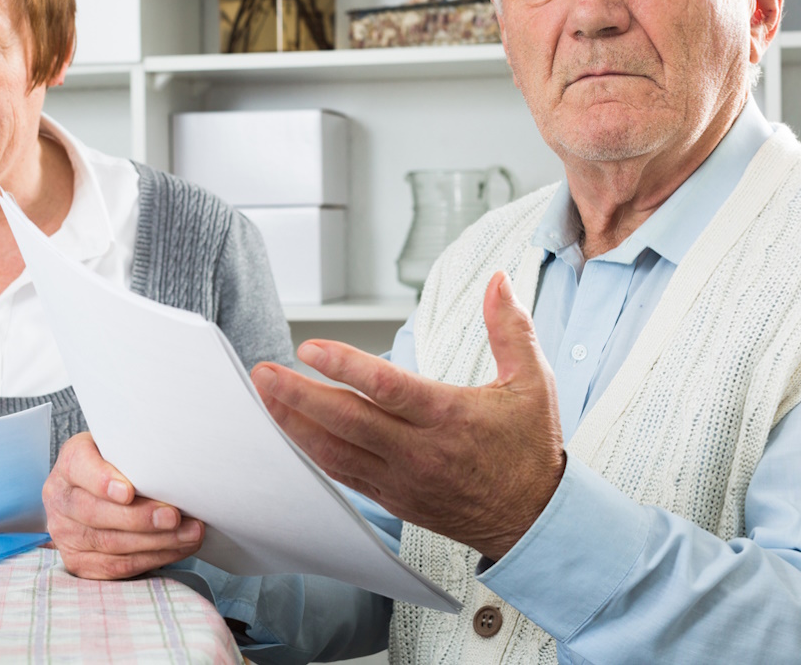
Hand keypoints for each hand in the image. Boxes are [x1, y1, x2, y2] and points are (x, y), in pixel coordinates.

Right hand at [44, 433, 204, 578]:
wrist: (97, 496)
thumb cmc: (118, 469)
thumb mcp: (122, 451)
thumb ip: (136, 455)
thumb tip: (173, 464)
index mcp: (69, 464)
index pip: (78, 467)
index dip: (102, 480)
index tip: (129, 491)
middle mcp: (60, 500)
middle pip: (94, 512)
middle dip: (139, 518)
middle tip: (173, 516)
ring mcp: (66, 535)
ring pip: (111, 544)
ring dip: (157, 541)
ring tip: (190, 533)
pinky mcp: (80, 563)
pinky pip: (119, 567)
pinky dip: (154, 558)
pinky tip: (178, 547)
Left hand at [250, 271, 564, 561]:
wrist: (535, 520)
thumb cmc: (530, 449)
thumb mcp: (533, 382)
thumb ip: (510, 327)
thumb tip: (498, 280)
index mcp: (450, 417)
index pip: (388, 389)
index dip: (345, 366)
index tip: (310, 347)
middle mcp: (420, 452)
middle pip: (348, 421)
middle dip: (300, 395)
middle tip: (265, 371)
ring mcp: (402, 479)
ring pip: (336, 451)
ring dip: (295, 423)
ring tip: (266, 396)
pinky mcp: (392, 498)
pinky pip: (342, 474)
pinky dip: (312, 451)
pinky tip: (291, 430)